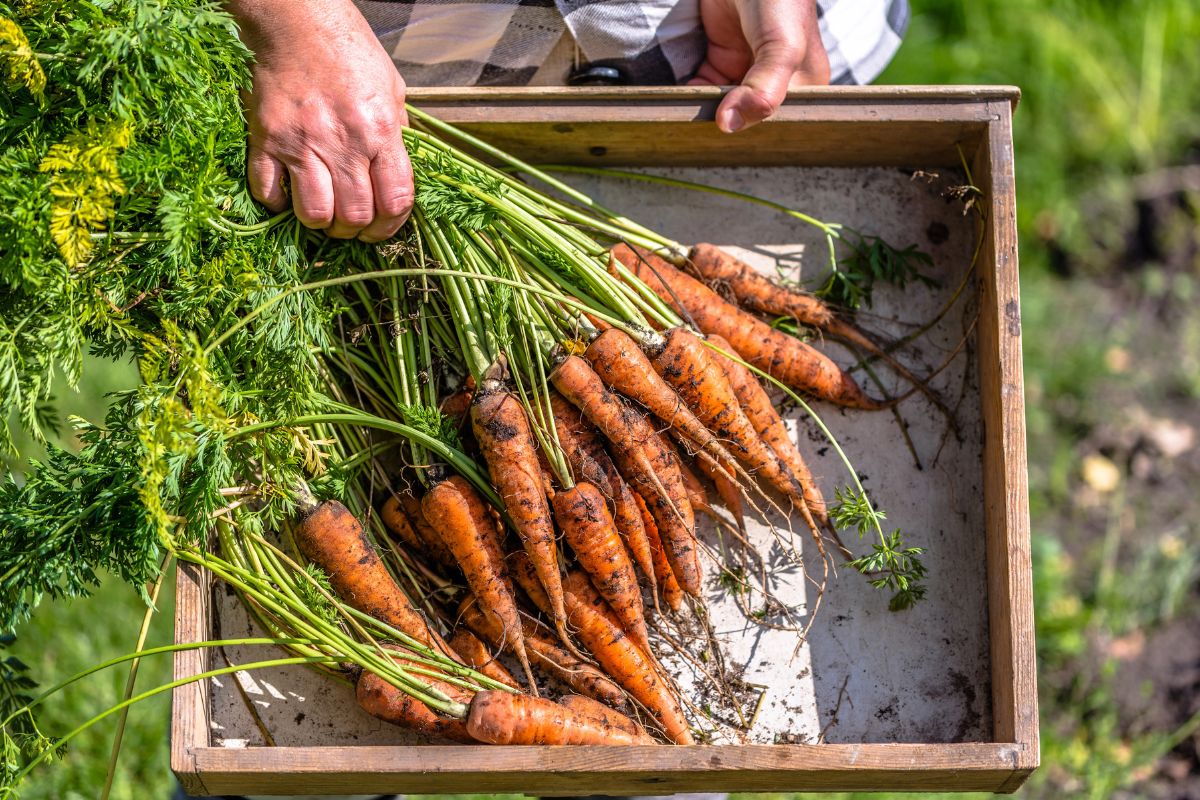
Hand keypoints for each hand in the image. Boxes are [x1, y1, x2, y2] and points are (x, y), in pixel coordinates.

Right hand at [228, 0, 412, 241]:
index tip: (383, 228)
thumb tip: (400, 177)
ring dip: (321, 223)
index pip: (395, 201)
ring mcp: (301, 142)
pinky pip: (269, 193)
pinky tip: (288, 193)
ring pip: (314, 214)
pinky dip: (278, 204)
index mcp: (381, 130)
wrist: (296, 19)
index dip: (391, 227)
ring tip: (323, 212)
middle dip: (356, 231)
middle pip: (354, 216)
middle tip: (351, 224)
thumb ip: (400, 135)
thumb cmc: (349, 51)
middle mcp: (343, 141)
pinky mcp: (265, 139)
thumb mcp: (392, 89)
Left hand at [688, 0, 830, 132]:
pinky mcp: (719, 62)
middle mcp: (774, 84)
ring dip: (702, 113)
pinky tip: (678, 103)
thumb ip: (764, 90)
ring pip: (721, 106)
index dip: (753, 131)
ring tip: (684, 122)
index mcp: (803, 86)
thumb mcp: (782, 48)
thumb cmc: (780, 2)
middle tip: (698, 133)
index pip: (776, 123)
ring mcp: (744, 73)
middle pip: (747, 117)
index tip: (726, 134)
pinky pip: (702, 89)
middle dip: (725, 124)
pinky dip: (690, 96)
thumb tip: (729, 125)